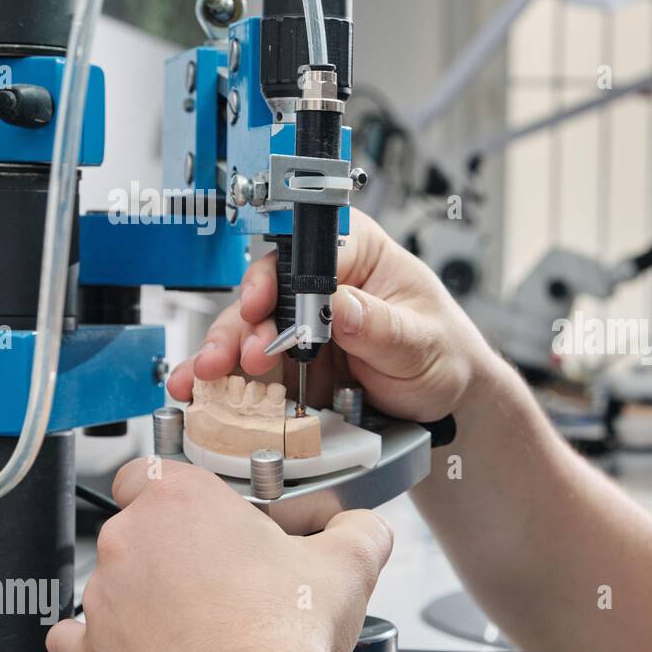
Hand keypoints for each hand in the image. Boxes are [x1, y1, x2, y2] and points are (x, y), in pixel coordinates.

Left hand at [46, 458, 394, 651]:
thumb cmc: (286, 632)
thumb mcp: (350, 561)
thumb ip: (357, 527)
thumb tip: (362, 526)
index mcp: (182, 498)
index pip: (151, 470)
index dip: (177, 493)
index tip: (204, 515)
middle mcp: (130, 538)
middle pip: (136, 526)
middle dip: (173, 548)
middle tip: (220, 575)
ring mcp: (103, 595)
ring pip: (110, 581)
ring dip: (143, 594)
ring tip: (195, 620)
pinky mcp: (91, 650)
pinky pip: (74, 637)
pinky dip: (98, 641)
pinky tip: (139, 646)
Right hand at [166, 208, 495, 421]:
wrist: (446, 400)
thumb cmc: (444, 352)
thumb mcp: (423, 340)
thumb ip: (383, 326)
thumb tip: (343, 306)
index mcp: (360, 251)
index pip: (310, 253)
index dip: (282, 280)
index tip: (263, 306)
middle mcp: (323, 281)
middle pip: (268, 290)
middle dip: (243, 323)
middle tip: (237, 356)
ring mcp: (302, 322)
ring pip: (250, 328)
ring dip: (225, 352)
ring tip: (207, 378)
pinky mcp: (290, 361)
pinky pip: (252, 366)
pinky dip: (227, 381)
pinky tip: (205, 392)